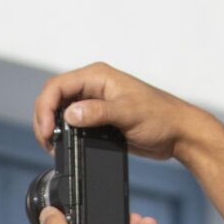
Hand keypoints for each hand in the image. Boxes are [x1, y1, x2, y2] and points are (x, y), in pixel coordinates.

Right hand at [34, 62, 208, 161]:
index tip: (46, 131)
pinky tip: (66, 148)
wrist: (178, 133)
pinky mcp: (99, 119)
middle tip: (47, 143)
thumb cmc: (160, 117)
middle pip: (54, 98)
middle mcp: (93, 86)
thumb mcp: (127, 113)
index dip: (45, 108)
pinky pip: (73, 124)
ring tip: (53, 147)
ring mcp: (95, 102)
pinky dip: (65, 135)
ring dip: (53, 128)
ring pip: (61, 112)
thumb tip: (69, 115)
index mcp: (98, 76)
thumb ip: (97, 112)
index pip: (57, 86)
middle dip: (45, 119)